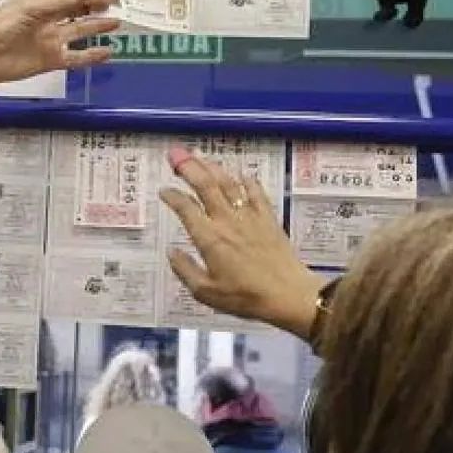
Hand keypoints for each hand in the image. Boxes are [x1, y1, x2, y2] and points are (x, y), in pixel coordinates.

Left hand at [0, 0, 118, 87]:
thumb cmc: (3, 25)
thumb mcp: (32, 6)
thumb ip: (62, 0)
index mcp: (41, 1)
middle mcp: (48, 19)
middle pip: (77, 10)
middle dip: (94, 6)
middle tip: (114, 7)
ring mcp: (50, 40)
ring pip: (79, 32)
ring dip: (97, 27)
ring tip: (116, 24)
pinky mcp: (51, 61)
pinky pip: (75, 58)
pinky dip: (91, 56)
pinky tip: (108, 52)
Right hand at [158, 148, 325, 339]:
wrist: (289, 295)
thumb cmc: (245, 297)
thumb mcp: (206, 293)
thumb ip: (185, 270)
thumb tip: (171, 252)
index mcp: (209, 239)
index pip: (186, 208)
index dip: (172, 196)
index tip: (163, 190)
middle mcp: (227, 221)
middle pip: (205, 185)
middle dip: (188, 167)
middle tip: (175, 155)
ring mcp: (250, 217)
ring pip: (228, 183)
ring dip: (212, 167)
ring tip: (199, 156)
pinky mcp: (268, 219)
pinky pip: (256, 192)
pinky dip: (247, 180)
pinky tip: (240, 174)